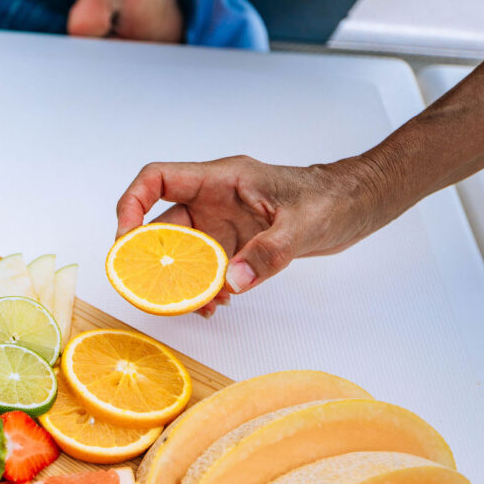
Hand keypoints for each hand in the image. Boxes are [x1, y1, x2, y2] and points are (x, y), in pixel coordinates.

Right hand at [114, 155, 390, 315]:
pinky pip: (206, 267)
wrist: (357, 204)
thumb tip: (233, 280)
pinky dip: (205, 287)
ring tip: (195, 303)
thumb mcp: (304, 224)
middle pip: (162, 224)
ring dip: (181, 280)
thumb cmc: (333, 198)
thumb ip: (268, 252)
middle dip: (152, 257)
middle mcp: (213, 199)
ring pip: (182, 251)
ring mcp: (222, 223)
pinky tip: (218, 302)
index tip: (125, 239)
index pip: (157, 179)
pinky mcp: (234, 244)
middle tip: (151, 288)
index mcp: (220, 179)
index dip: (131, 204)